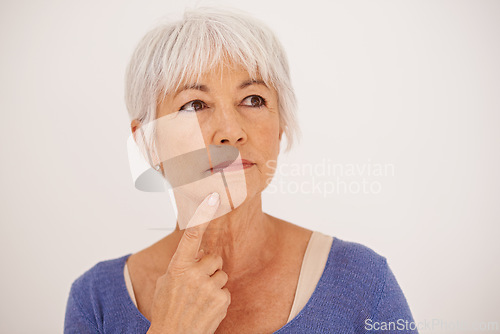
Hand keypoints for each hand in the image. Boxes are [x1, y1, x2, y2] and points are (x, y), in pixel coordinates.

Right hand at [147, 192, 230, 333]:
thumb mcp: (168, 282)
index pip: (191, 235)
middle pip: (214, 258)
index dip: (202, 214)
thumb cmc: (168, 308)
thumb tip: (199, 252)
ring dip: (214, 284)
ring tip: (200, 299)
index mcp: (178, 267)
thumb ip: (183, 265)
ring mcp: (208, 287)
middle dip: (209, 267)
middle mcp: (193, 274)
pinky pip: (226, 291)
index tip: (213, 197)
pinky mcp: (221, 300)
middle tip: (198, 283)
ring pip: (221, 275)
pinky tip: (206, 308)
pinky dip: (218, 298)